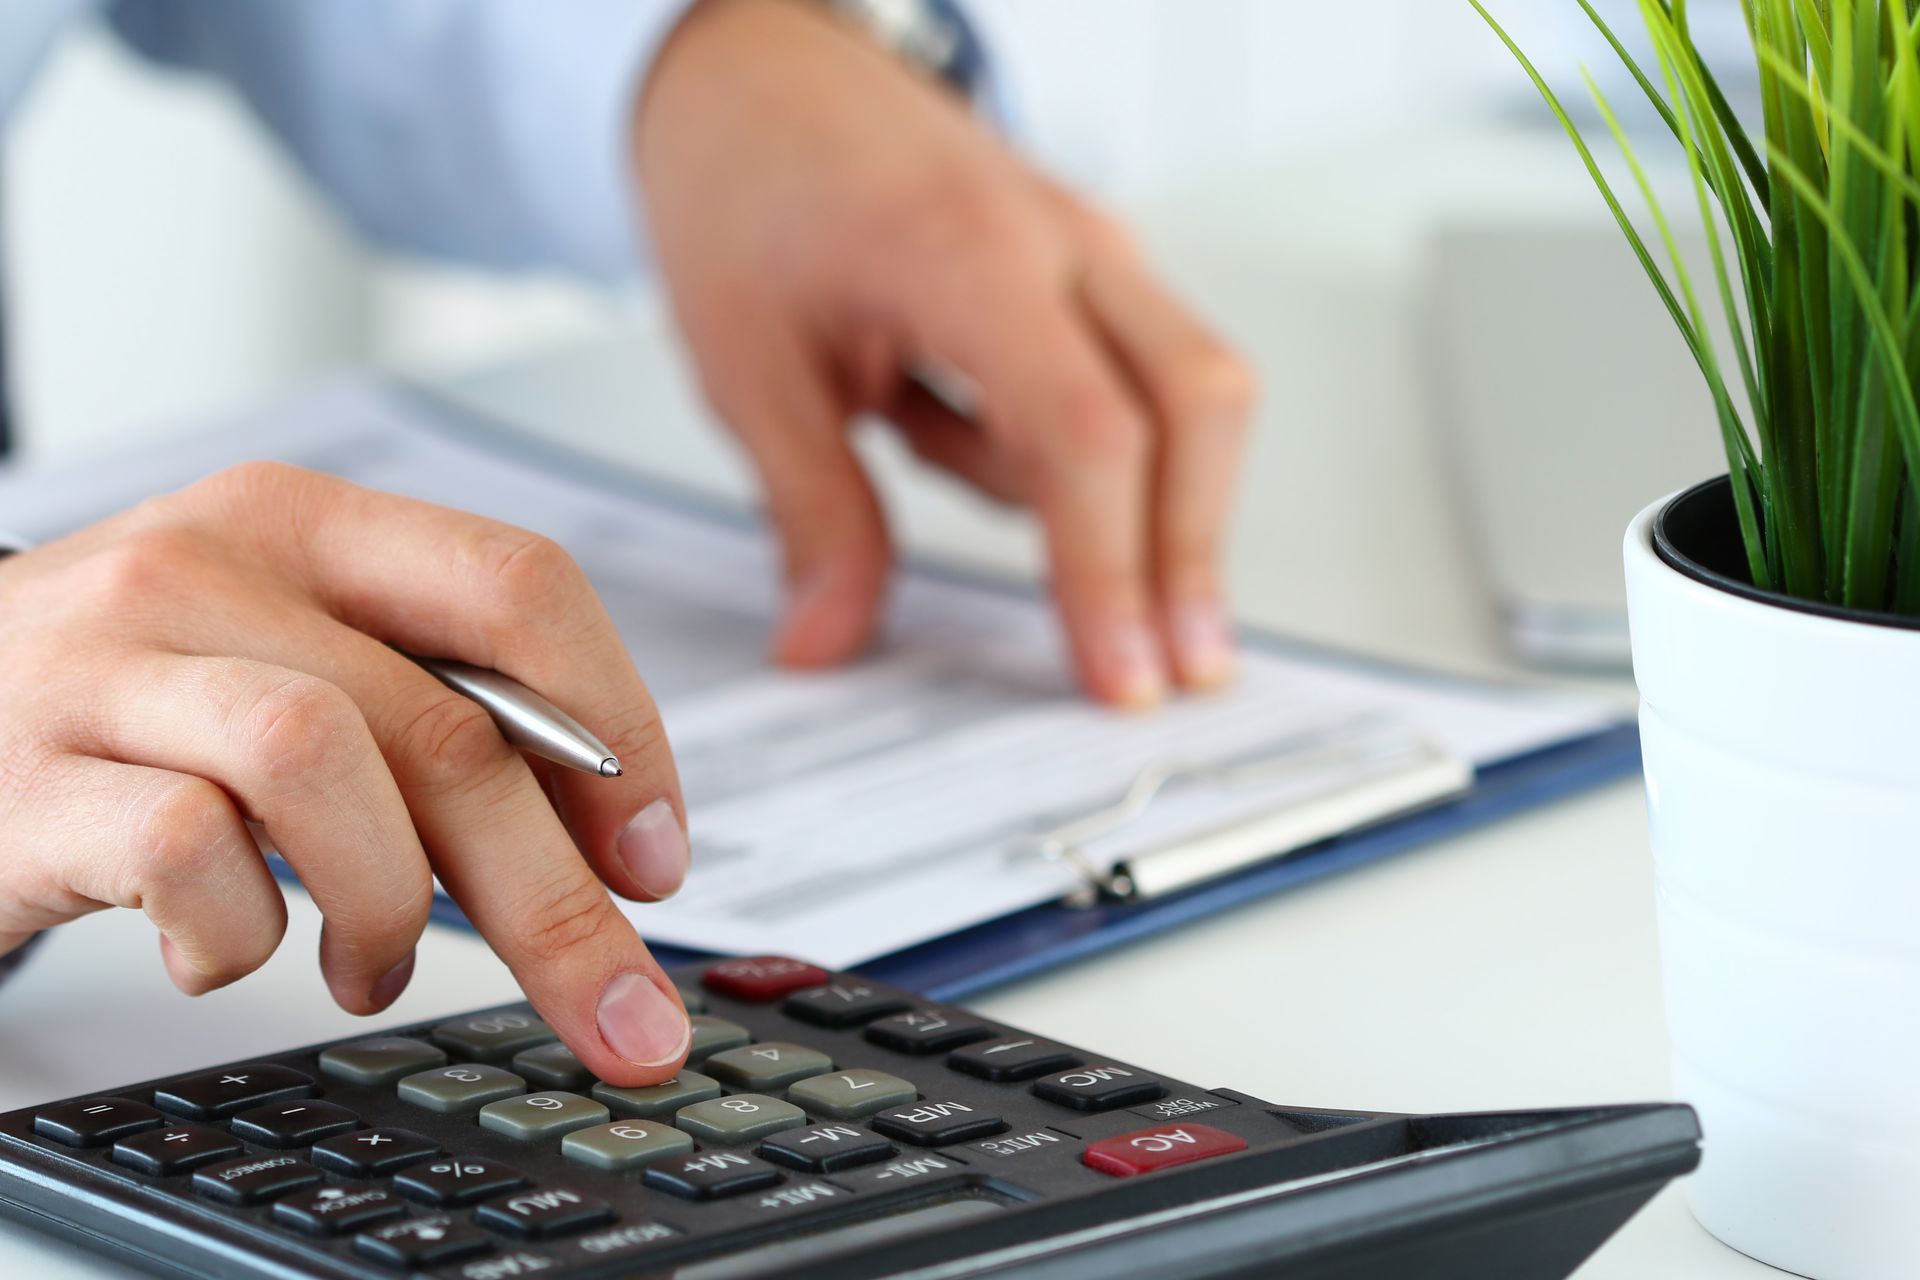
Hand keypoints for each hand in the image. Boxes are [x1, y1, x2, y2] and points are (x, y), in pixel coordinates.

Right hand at [0, 464, 691, 1084]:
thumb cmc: (131, 706)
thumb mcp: (285, 658)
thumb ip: (430, 712)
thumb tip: (612, 843)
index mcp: (308, 524)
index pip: (519, 586)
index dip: (619, 729)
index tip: (655, 856)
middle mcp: (209, 564)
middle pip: (446, 724)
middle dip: (554, 894)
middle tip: (610, 1004)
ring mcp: (104, 662)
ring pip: (325, 765)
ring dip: (387, 907)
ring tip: (370, 966)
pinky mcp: (23, 777)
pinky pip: (183, 850)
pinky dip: (239, 934)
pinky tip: (225, 949)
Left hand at [636, 0, 1255, 706]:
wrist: (751, 68)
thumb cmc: (743, 181)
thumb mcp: (748, 367)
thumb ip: (812, 512)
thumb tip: (831, 639)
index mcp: (970, 253)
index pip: (1088, 432)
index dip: (1115, 569)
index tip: (1122, 675)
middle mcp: (1062, 238)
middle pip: (1199, 405)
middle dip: (1195, 553)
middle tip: (1177, 672)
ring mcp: (1089, 245)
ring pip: (1187, 390)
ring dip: (1108, 486)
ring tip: (913, 434)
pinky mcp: (1088, 267)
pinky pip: (1130, 376)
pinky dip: (1076, 445)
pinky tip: (936, 413)